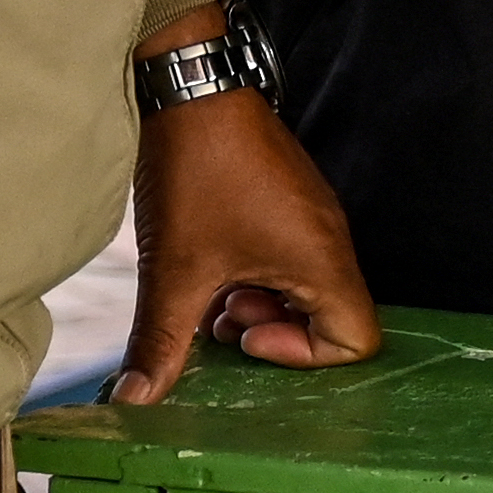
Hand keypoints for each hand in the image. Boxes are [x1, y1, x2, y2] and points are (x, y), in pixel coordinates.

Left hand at [116, 80, 381, 406]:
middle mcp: (332, 241)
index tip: (245, 331)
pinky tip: (208, 262)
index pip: (357, 341)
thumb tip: (136, 401)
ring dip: (257, 304)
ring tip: (207, 289)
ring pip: (305, 291)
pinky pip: (291, 260)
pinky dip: (254, 276)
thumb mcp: (174, 268)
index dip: (302, 356)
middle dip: (270, 331)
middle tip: (217, 316)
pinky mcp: (292, 204)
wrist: (194, 91)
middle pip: (330, 320)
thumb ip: (161, 342)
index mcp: (323, 260)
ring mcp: (314, 220)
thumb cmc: (198, 173)